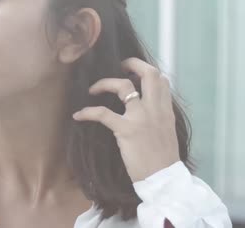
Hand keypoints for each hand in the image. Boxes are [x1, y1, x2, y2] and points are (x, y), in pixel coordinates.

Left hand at [72, 57, 180, 181]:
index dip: (146, 70)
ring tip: (92, 89)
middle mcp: (155, 110)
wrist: (164, 180)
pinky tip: (78, 115)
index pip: (162, 80)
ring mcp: (141, 118)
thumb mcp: (167, 133)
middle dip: (132, 63)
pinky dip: (87, 112)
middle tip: (118, 66)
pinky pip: (102, 113)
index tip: (133, 72)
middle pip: (149, 74)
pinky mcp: (126, 130)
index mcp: (166, 111)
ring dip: (104, 83)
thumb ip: (158, 117)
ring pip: (123, 86)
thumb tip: (145, 110)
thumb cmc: (162, 161)